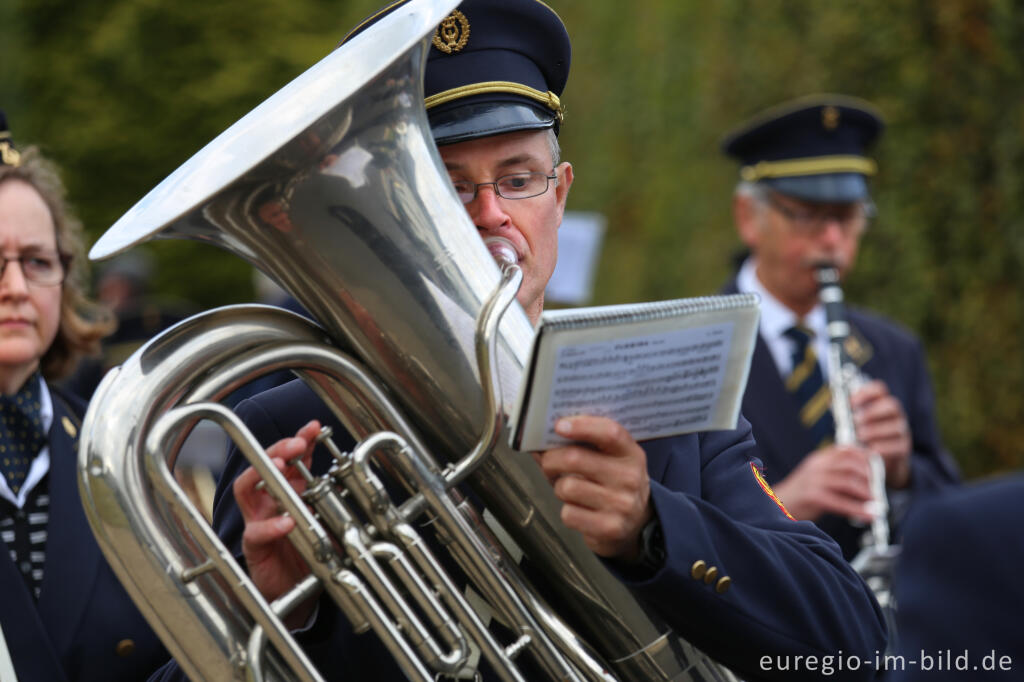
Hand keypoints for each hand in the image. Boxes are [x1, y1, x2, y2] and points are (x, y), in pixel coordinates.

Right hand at [234, 419, 321, 627]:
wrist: (297, 591)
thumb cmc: (309, 552)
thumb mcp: (326, 520)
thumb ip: (331, 499)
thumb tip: (347, 475)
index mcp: (288, 491)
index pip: (290, 459)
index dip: (300, 439)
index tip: (314, 427)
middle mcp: (269, 501)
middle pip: (263, 465)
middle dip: (278, 448)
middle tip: (296, 442)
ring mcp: (258, 521)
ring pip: (247, 489)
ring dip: (263, 473)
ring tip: (280, 463)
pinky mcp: (253, 546)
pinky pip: (256, 532)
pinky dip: (273, 526)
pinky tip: (288, 521)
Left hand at [532, 416, 652, 560]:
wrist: (637, 525)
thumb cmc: (613, 485)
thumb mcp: (609, 460)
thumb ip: (580, 445)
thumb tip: (538, 441)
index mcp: (631, 454)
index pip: (609, 432)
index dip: (582, 426)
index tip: (559, 426)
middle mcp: (629, 478)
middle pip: (575, 458)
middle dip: (551, 460)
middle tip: (549, 462)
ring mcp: (621, 504)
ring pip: (567, 487)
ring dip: (560, 488)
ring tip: (570, 489)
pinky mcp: (609, 528)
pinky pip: (568, 514)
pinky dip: (567, 512)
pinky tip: (580, 510)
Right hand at [773, 445, 875, 522]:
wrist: (775, 507)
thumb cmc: (799, 496)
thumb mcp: (815, 478)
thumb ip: (835, 474)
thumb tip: (863, 480)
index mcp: (818, 459)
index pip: (847, 450)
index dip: (866, 458)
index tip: (878, 469)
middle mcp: (816, 466)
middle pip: (851, 464)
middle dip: (870, 478)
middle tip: (877, 490)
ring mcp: (814, 480)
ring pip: (849, 482)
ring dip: (867, 494)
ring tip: (875, 504)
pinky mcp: (813, 497)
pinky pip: (842, 502)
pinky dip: (858, 510)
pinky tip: (868, 516)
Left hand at [851, 380, 911, 487]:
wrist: (880, 462)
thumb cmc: (864, 438)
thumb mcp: (854, 424)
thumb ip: (845, 413)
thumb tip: (831, 404)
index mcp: (882, 404)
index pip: (879, 389)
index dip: (866, 393)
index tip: (851, 402)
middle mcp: (895, 415)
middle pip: (891, 405)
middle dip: (872, 412)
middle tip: (855, 420)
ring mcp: (902, 431)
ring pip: (895, 426)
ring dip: (875, 431)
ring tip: (859, 436)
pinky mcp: (903, 448)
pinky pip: (896, 446)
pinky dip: (881, 447)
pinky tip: (869, 450)